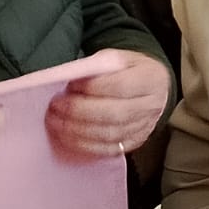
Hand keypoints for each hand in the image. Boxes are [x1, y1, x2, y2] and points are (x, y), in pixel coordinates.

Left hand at [46, 49, 170, 157]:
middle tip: (56, 106)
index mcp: (152, 78)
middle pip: (113, 114)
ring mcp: (145, 127)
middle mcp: (152, 105)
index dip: (92, 88)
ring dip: (77, 130)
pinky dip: (85, 145)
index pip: (120, 86)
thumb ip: (98, 67)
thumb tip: (73, 81)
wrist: (152, 87)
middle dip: (79, 111)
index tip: (70, 85)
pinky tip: (68, 136)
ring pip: (109, 135)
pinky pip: (108, 150)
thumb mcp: (119, 58)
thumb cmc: (130, 71)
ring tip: (56, 121)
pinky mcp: (134, 142)